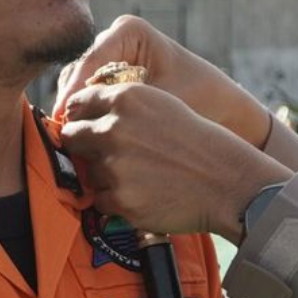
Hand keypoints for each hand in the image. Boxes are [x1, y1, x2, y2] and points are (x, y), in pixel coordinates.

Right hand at [53, 11, 273, 146]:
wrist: (223, 110)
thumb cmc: (200, 100)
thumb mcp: (162, 101)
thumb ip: (125, 109)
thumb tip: (84, 126)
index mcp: (128, 31)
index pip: (91, 60)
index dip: (74, 91)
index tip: (62, 117)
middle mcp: (112, 40)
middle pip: (77, 73)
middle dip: (71, 105)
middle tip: (62, 135)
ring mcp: (108, 61)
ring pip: (77, 87)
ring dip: (75, 114)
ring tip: (72, 142)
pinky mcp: (107, 82)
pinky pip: (86, 99)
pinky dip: (85, 119)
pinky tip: (84, 143)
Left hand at [54, 76, 280, 238]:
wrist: (226, 180)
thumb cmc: (197, 142)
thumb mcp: (163, 104)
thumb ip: (122, 106)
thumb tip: (81, 115)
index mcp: (126, 98)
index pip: (78, 103)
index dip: (81, 116)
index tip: (87, 125)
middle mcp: (114, 128)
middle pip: (71, 136)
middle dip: (84, 146)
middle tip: (110, 154)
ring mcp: (114, 165)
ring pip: (87, 170)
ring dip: (105, 175)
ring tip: (141, 175)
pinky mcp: (118, 197)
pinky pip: (100, 199)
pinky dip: (117, 199)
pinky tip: (145, 192)